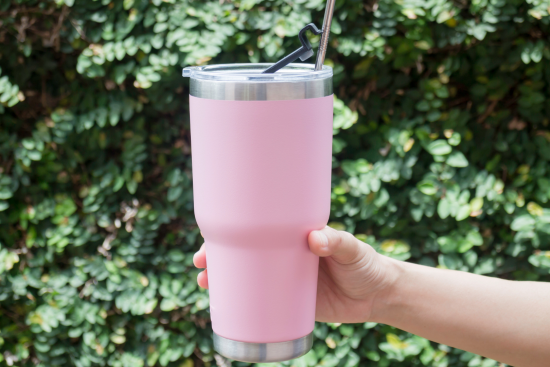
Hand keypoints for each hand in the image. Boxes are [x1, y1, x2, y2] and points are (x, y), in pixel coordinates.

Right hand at [193, 227, 397, 322]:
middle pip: (245, 254)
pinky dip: (244, 307)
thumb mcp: (353, 250)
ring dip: (226, 283)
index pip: (257, 230)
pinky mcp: (292, 305)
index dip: (232, 232)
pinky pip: (263, 306)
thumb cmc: (367, 264)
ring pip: (248, 280)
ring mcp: (286, 282)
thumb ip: (338, 242)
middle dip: (219, 258)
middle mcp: (285, 257)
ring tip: (206, 286)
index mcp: (294, 237)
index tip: (210, 238)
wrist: (380, 296)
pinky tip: (228, 311)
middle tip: (201, 265)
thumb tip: (315, 238)